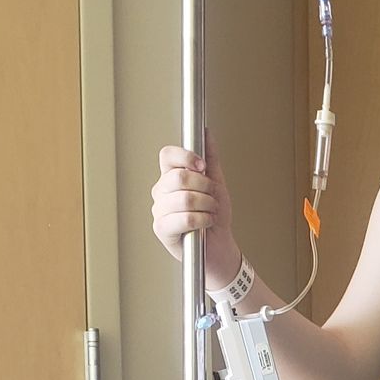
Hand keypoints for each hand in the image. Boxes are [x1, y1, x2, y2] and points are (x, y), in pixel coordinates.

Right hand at [151, 129, 241, 288]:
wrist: (220, 246)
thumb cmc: (215, 217)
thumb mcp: (217, 183)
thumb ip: (211, 158)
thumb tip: (206, 133)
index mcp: (170, 177)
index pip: (167, 155)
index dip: (186, 157)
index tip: (202, 166)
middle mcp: (161, 192)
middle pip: (179, 177)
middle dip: (205, 187)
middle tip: (212, 197)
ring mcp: (159, 210)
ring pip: (184, 198)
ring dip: (207, 206)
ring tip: (209, 212)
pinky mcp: (161, 229)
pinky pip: (184, 218)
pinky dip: (202, 220)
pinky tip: (205, 223)